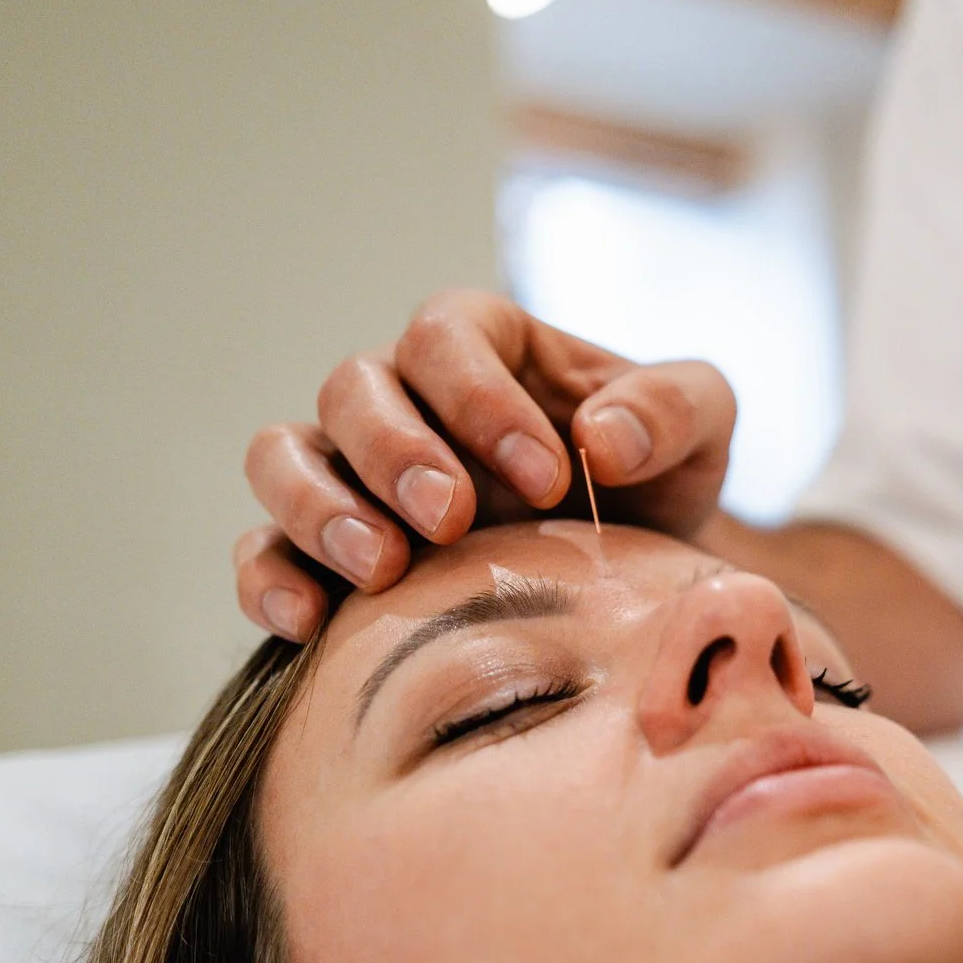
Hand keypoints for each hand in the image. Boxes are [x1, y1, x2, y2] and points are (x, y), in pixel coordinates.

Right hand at [236, 289, 738, 639]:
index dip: (480, 399)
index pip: (445, 337)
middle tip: (451, 520)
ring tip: (381, 568)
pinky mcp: (324, 552)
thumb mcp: (699, 431)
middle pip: (352, 390)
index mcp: (481, 345)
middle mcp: (401, 397)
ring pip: (284, 457)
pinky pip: (262, 551)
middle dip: (396, 452)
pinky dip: (269, 581)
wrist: (638, 569)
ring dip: (320, 508)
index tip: (547, 478)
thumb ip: (673, 408)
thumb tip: (603, 440)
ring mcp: (352, 472)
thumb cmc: (658, 477)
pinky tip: (309, 625)